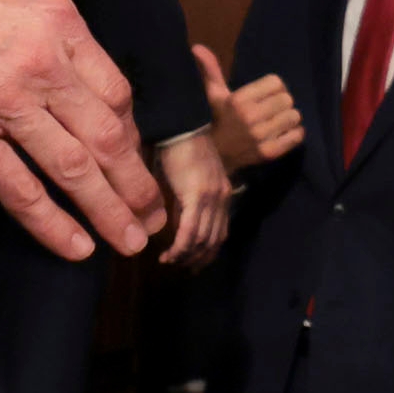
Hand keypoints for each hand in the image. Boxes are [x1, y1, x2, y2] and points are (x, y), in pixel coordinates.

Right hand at [0, 0, 164, 259]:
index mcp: (60, 30)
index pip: (116, 93)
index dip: (134, 131)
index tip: (139, 155)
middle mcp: (39, 73)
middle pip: (105, 138)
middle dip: (136, 183)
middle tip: (156, 218)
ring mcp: (2, 110)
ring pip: (71, 169)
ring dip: (108, 209)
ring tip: (131, 241)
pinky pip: (18, 189)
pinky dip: (50, 223)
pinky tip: (76, 246)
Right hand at [152, 128, 234, 271]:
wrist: (181, 124)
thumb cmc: (181, 147)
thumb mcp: (188, 179)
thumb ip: (188, 202)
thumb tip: (178, 225)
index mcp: (223, 193)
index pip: (221, 232)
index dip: (209, 252)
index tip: (195, 265)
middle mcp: (223, 198)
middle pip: (214, 240)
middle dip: (197, 259)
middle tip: (180, 268)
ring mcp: (212, 197)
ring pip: (202, 239)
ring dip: (186, 255)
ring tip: (170, 262)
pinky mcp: (197, 195)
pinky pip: (190, 230)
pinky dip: (180, 246)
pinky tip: (169, 255)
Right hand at [194, 44, 305, 173]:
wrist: (213, 157)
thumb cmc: (217, 120)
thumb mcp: (213, 95)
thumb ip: (210, 70)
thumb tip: (197, 47)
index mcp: (238, 100)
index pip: (276, 82)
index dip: (275, 87)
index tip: (268, 94)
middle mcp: (250, 117)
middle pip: (287, 99)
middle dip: (282, 102)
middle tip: (274, 109)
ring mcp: (261, 136)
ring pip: (294, 116)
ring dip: (289, 118)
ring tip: (278, 121)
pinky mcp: (270, 153)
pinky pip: (297, 136)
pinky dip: (295, 134)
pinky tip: (283, 133)